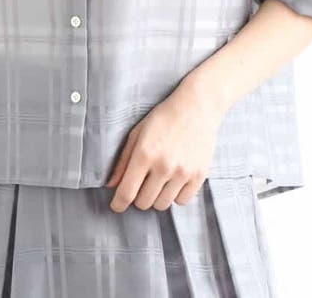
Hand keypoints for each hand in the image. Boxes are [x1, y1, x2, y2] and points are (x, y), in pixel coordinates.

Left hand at [105, 78, 224, 212]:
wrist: (197, 107)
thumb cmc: (164, 117)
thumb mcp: (137, 133)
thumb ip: (123, 161)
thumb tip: (112, 185)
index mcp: (144, 154)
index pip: (127, 193)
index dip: (118, 204)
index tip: (117, 205)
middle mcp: (164, 166)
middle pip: (144, 203)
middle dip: (138, 196)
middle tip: (142, 183)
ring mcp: (183, 172)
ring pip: (162, 204)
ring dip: (157, 196)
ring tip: (159, 179)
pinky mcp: (199, 175)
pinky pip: (182, 201)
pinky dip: (176, 195)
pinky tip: (174, 180)